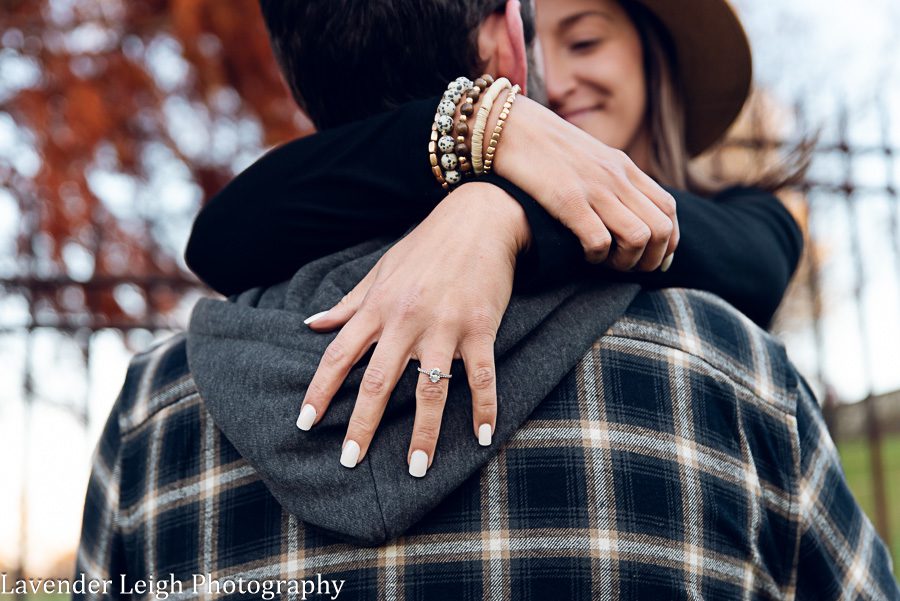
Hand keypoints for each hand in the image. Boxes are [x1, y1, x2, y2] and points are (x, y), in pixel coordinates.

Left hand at [295, 183, 529, 476]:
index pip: (339, 356)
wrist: (478, 218)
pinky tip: (482, 438)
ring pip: (430, 390)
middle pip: (378, 382)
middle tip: (349, 461)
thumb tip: (311, 325)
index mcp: (378, 308)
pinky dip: (484, 409)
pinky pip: (481, 377)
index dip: (319, 391)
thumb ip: (348, 303)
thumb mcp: (380, 270)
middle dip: (362, 425)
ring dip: (424, 434)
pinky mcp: (480, 328)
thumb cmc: (426, 247)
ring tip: (417, 469)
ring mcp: (444, 326)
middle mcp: (406, 321)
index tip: (304, 423)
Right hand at [493, 95, 678, 270]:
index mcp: (623, 166)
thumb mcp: (588, 157)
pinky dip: (596, 258)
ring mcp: (594, 188)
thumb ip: (609, 178)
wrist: (508, 126)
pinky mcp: (568, 199)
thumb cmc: (542, 147)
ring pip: (639, 237)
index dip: (668, 243)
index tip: (653, 261)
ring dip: (626, 262)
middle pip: (661, 228)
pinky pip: (599, 241)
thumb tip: (623, 208)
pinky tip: (582, 256)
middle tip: (627, 268)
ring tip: (606, 264)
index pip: (668, 209)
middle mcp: (616, 177)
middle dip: (651, 259)